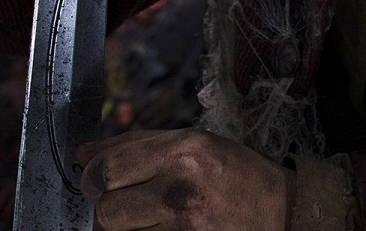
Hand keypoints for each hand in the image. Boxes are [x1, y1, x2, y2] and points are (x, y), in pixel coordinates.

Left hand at [78, 128, 295, 230]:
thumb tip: (85, 153)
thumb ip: (137, 145)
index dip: (92, 178)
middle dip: (107, 207)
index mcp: (183, 150)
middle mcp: (181, 186)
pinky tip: (167, 228)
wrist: (280, 212)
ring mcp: (184, 225)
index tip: (96, 181)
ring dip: (129, 226)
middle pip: (106, 208)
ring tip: (153, 214)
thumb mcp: (194, 143)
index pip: (109, 168)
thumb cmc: (237, 174)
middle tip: (122, 202)